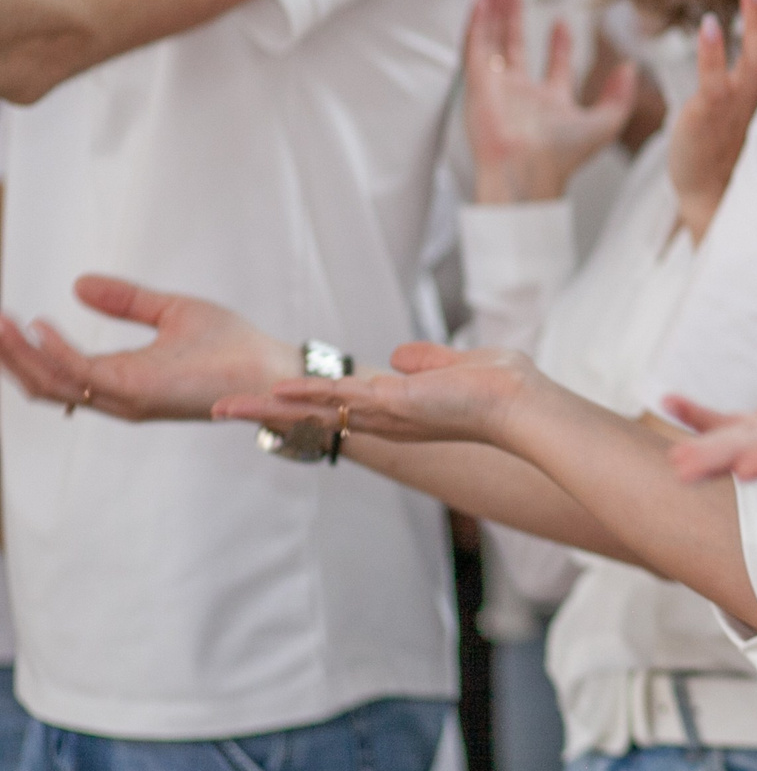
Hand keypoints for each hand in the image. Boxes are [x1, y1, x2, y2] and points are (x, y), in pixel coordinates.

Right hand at [0, 276, 298, 420]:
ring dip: (20, 354)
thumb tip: (78, 284)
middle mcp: (116, 393)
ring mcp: (125, 397)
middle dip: (10, 355)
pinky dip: (57, 352)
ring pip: (54, 382)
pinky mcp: (141, 392)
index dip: (26, 348)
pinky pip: (85, 375)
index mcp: (121, 376)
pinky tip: (39, 326)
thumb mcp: (171, 311)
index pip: (57, 369)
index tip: (3, 318)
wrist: (272, 366)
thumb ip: (126, 301)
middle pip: (44, 381)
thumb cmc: (233, 346)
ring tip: (0, 324)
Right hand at [213, 342, 539, 448]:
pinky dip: (304, 393)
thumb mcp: (453, 366)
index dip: (302, 400)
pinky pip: (337, 396)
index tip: (268, 398)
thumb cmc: (498, 387)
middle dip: (269, 411)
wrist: (519, 402)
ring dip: (270, 407)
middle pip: (312, 412)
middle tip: (223, 409)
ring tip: (225, 407)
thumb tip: (399, 356)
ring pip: (313, 407)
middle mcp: (381, 415)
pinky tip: (273, 393)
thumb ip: (425, 361)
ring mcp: (382, 411)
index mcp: (394, 405)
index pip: (337, 403)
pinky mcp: (389, 402)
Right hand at [466, 0, 639, 204]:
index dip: (560, 43)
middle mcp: (522, 93)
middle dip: (517, 17)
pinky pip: (475, 45)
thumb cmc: (562, 155)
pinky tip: (481, 0)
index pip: (556, 65)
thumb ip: (619, 96)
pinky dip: (477, 22)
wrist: (526, 170)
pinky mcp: (477, 83)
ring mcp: (498, 87)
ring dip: (497, 12)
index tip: (564, 22)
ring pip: (495, 40)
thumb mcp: (604, 124)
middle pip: (518, 45)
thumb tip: (630, 68)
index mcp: (551, 102)